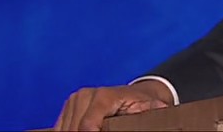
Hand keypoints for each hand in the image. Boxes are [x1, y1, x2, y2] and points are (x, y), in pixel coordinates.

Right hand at [54, 80, 172, 130]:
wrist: (137, 94)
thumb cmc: (143, 104)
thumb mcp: (149, 107)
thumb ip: (150, 109)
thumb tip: (161, 107)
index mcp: (103, 96)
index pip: (87, 126)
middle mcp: (83, 95)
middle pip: (73, 129)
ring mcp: (74, 101)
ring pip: (65, 129)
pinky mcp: (68, 108)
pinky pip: (61, 128)